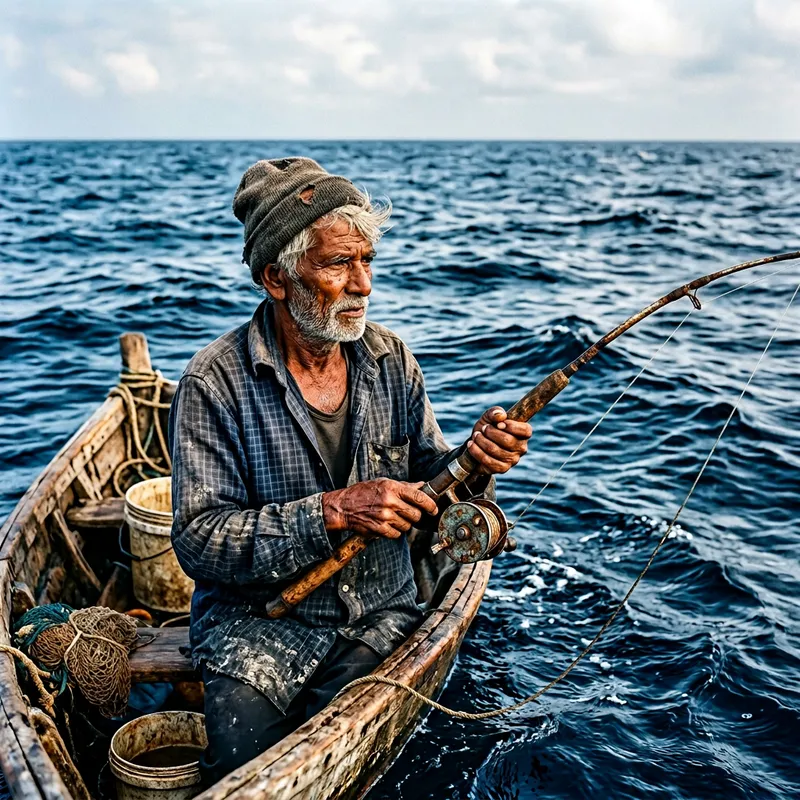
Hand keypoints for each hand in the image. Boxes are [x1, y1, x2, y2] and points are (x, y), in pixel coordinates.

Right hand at [322, 478, 438, 538]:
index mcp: (392, 488)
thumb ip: (404, 486)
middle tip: (407, 512)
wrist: (343, 506)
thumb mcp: (383, 483)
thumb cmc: (363, 493)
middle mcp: (390, 502)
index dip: (430, 505)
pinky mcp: (380, 529)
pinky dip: (394, 531)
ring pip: (407, 526)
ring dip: (404, 524)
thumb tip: (422, 486)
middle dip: (415, 515)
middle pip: (416, 515)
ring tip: (393, 517)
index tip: (433, 509)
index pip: (420, 497)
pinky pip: (397, 534)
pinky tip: (387, 524)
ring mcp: (385, 517)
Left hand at [467, 406, 531, 474]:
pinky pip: (488, 461)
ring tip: (475, 435)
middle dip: (490, 432)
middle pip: (507, 440)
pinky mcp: (502, 469)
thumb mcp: (489, 417)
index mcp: (523, 434)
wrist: (476, 444)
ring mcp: (512, 460)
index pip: (526, 431)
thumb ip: (495, 412)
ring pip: (495, 450)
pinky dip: (476, 451)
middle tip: (483, 428)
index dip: (512, 426)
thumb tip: (500, 415)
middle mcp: (521, 448)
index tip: (498, 424)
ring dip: (481, 440)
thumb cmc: (488, 428)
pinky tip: (471, 444)